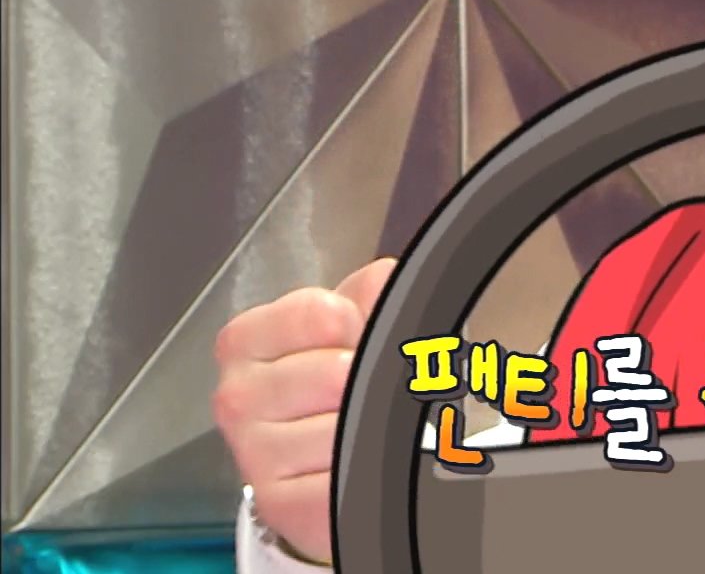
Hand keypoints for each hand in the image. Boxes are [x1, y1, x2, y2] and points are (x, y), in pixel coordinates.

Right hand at [212, 257, 395, 564]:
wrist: (324, 460)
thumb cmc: (334, 382)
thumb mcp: (349, 321)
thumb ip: (367, 292)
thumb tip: (386, 283)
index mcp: (244, 342)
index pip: (319, 313)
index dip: (356, 323)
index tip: (352, 339)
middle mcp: (236, 398)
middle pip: (339, 373)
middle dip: (366, 379)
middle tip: (360, 391)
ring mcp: (253, 454)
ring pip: (349, 424)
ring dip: (370, 424)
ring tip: (360, 425)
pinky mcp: (281, 503)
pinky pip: (349, 474)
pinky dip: (369, 467)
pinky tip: (358, 461)